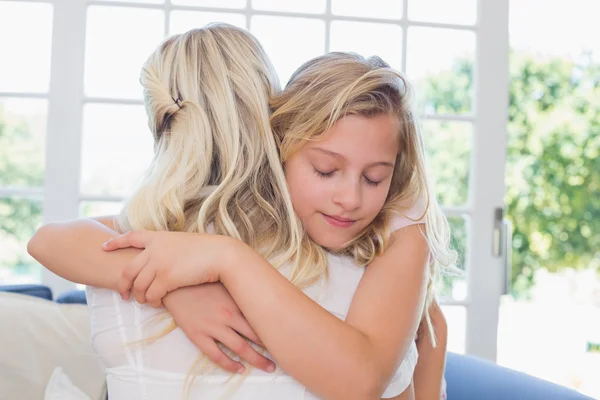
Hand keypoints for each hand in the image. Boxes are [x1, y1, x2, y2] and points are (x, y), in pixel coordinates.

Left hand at [102, 230, 232, 306]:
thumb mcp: (184, 242)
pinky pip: (151, 295)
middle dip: (123, 284)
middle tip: (124, 295)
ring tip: (144, 302)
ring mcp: (159, 264)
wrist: (221, 255)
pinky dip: (152, 301)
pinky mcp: (166, 278)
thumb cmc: (209, 250)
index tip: (103, 247)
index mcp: (158, 237)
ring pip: (138, 286)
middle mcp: (154, 249)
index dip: (115, 242)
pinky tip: (158, 303)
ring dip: (139, 297)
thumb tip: (162, 260)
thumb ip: (169, 248)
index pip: (130, 237)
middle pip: (128, 270)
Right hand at [164, 284, 275, 373]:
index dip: (273, 329)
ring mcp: (213, 326)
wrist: (173, 281)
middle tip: (281, 357)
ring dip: (256, 359)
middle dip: (270, 348)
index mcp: (236, 302)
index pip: (260, 319)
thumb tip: (260, 292)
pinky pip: (217, 355)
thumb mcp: (225, 282)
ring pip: (240, 348)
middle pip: (254, 336)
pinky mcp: (198, 334)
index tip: (285, 336)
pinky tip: (239, 369)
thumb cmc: (200, 279)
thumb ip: (241, 290)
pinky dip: (229, 364)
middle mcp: (228, 316)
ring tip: (268, 366)